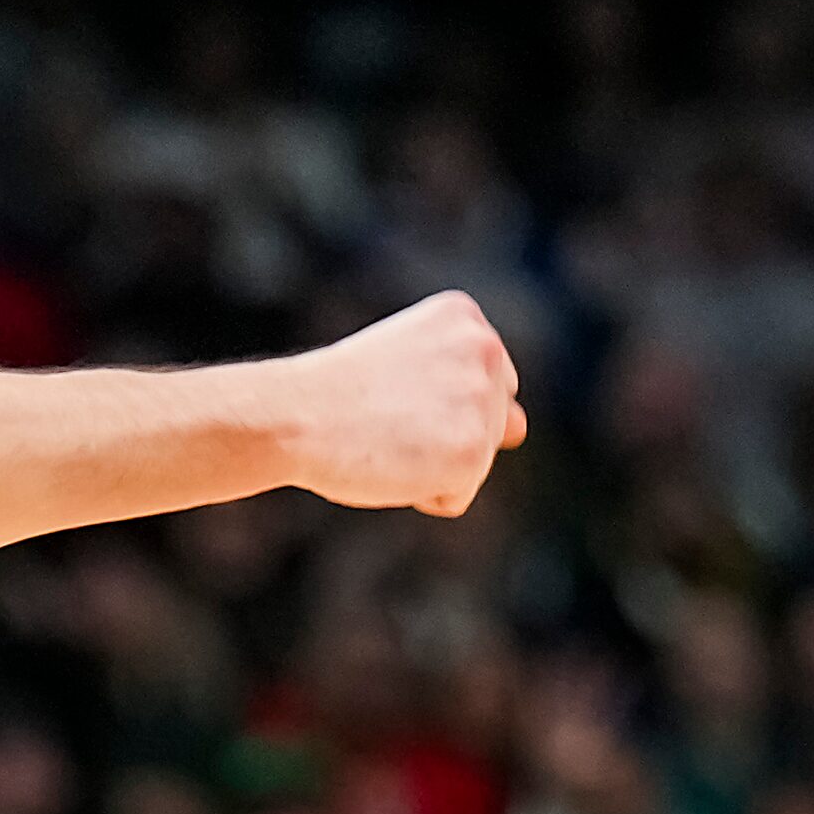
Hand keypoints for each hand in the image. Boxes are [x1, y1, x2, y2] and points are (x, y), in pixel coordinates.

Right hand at [283, 291, 525, 516]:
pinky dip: (423, 494)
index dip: (432, 401)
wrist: (293, 415)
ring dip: (430, 464)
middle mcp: (486, 350)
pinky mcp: (473, 453)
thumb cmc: (332, 393)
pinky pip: (457, 496)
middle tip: (386, 417)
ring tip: (386, 438)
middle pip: (491, 421)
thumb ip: (467, 384)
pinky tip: (390, 462)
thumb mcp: (406, 362)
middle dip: (445, 431)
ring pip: (475, 461)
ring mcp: (483, 402)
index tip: (386, 390)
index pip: (482, 383)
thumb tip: (521, 430)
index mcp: (465, 318)